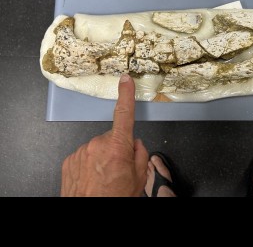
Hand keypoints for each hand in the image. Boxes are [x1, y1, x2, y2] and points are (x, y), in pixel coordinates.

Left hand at [61, 74, 148, 196]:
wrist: (90, 213)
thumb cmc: (114, 198)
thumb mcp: (138, 178)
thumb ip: (140, 154)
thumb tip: (134, 144)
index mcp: (118, 147)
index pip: (124, 114)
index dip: (126, 94)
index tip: (125, 81)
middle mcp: (97, 145)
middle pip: (112, 138)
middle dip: (116, 148)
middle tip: (117, 169)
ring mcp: (81, 152)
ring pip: (98, 147)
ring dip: (102, 158)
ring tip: (103, 177)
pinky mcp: (70, 159)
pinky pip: (85, 155)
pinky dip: (89, 164)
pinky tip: (92, 178)